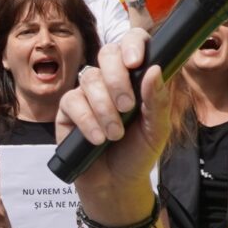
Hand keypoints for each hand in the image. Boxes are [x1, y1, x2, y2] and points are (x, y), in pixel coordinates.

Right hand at [57, 29, 167, 218]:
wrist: (116, 183)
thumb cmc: (138, 153)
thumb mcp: (157, 130)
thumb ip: (158, 101)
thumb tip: (155, 70)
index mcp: (136, 77)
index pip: (134, 43)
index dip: (133, 45)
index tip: (136, 62)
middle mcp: (110, 79)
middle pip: (107, 53)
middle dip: (117, 79)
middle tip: (128, 107)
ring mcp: (88, 92)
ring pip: (90, 79)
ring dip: (105, 109)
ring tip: (115, 134)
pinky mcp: (68, 109)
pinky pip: (73, 101)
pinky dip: (87, 120)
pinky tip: (97, 138)